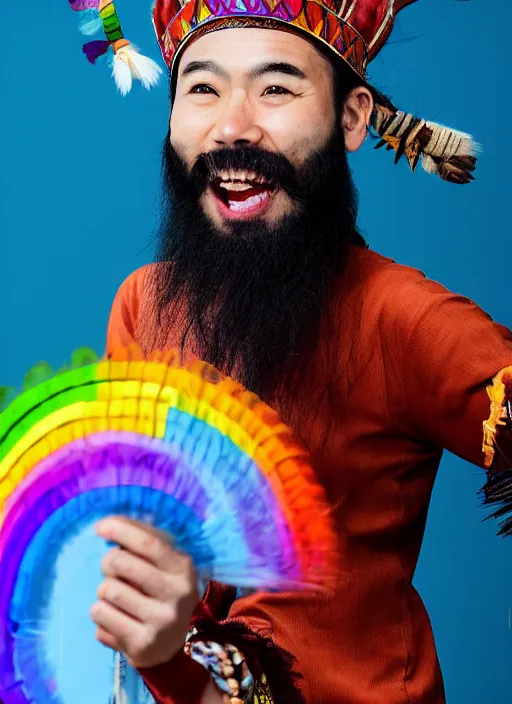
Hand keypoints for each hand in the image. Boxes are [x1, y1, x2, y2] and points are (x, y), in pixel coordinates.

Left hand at [91, 516, 199, 668]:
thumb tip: (111, 523)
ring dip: (103, 591)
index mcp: (183, 568)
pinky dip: (100, 613)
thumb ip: (144, 540)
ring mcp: (161, 621)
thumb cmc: (160, 593)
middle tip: (111, 570)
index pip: (149, 543)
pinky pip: (100, 615)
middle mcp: (177, 594)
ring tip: (116, 599)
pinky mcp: (142, 644)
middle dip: (108, 562)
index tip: (100, 526)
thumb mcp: (165, 565)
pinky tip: (114, 618)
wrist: (169, 649)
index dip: (122, 530)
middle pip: (121, 563)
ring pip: (107, 590)